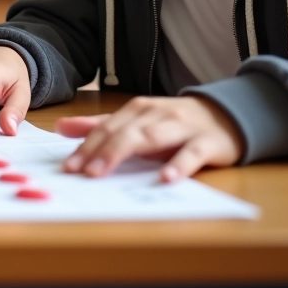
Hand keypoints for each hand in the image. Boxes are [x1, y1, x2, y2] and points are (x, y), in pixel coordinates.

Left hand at [56, 95, 244, 181]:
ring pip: (150, 138)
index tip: (68, 166)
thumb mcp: (136, 122)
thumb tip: (61, 127)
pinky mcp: (208, 142)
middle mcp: (156, 115)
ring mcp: (182, 127)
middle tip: (81, 172)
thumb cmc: (173, 124)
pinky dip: (179, 164)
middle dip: (100, 151)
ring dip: (125, 153)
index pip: (107, 129)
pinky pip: (191, 153)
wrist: (226, 115)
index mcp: (137, 110)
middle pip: (124, 133)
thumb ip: (100, 126)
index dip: (86, 147)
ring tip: (104, 171)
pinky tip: (166, 178)